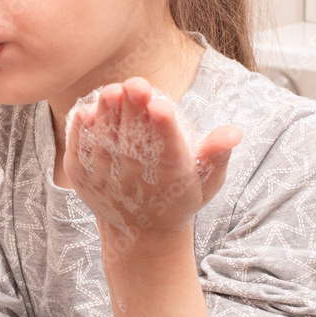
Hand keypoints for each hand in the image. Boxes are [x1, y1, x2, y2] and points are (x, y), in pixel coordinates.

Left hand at [64, 77, 241, 245]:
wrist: (140, 232)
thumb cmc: (179, 195)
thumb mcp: (207, 182)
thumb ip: (217, 155)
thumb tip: (234, 131)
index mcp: (172, 178)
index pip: (169, 150)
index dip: (165, 129)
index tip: (162, 106)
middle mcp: (137, 179)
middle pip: (135, 141)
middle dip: (135, 112)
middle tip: (136, 84)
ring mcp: (106, 178)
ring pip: (106, 142)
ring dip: (107, 116)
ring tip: (111, 91)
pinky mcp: (83, 176)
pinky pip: (80, 151)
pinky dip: (81, 133)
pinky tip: (86, 112)